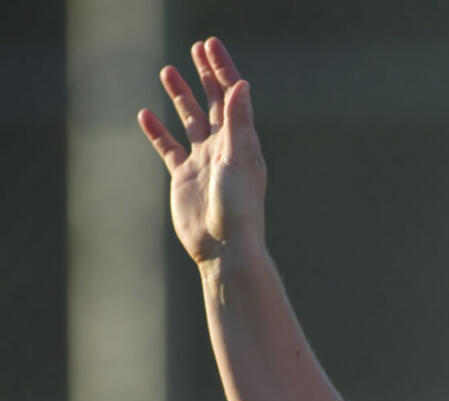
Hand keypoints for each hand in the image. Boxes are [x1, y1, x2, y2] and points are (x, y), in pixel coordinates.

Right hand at [138, 38, 266, 266]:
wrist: (224, 246)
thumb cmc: (238, 206)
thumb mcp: (239, 159)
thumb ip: (238, 122)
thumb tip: (241, 85)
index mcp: (241, 141)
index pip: (231, 97)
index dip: (222, 69)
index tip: (210, 45)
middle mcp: (224, 148)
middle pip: (212, 103)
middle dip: (205, 75)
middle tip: (196, 48)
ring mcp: (203, 162)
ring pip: (190, 121)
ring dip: (180, 96)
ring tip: (167, 71)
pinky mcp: (184, 177)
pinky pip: (169, 148)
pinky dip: (157, 131)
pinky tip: (145, 114)